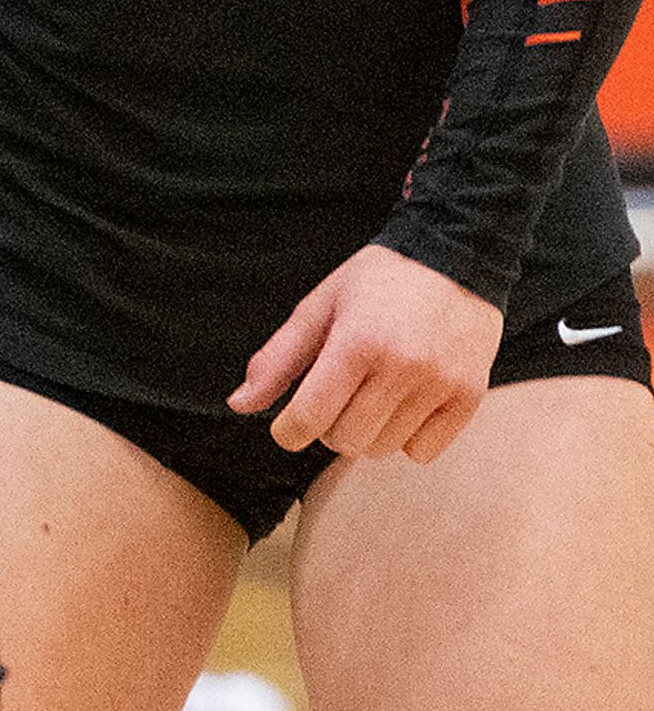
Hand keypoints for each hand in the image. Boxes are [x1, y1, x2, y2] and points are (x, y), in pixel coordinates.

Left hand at [229, 242, 504, 459]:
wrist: (455, 258)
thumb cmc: (377, 282)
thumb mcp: (319, 307)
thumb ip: (278, 359)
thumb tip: (240, 404)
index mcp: (356, 341)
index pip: (310, 417)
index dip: (288, 431)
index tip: (287, 426)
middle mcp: (401, 366)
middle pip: (346, 440)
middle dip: (329, 426)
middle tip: (337, 395)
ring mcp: (440, 383)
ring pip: (383, 449)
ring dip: (368, 432)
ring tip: (372, 394)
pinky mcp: (471, 396)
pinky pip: (423, 452)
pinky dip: (406, 439)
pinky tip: (405, 404)